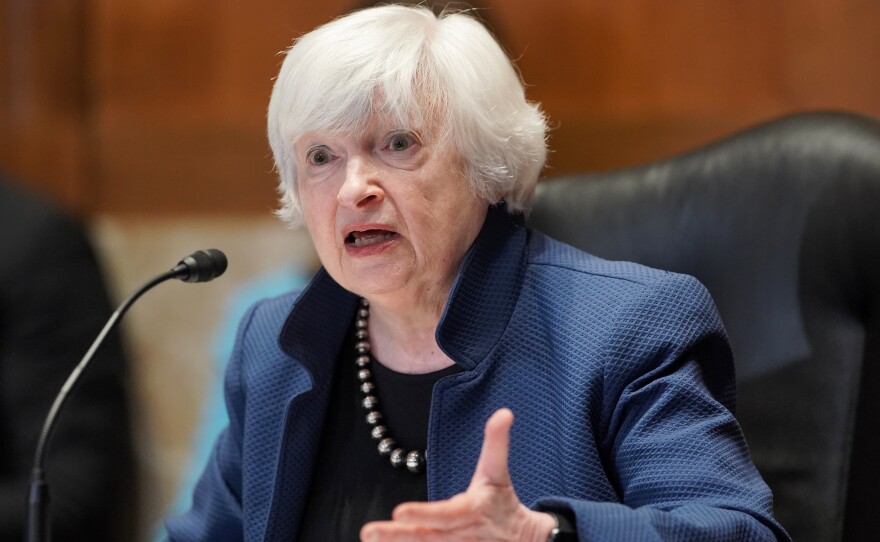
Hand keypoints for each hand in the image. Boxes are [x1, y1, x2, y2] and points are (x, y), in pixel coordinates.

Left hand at [360, 408, 556, 541]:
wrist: (520, 540)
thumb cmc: (501, 502)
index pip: (445, 514)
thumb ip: (496, 443)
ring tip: (368, 537)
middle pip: (425, 536)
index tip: (398, 511)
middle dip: (396, 536)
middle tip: (369, 532)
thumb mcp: (498, 472)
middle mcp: (459, 534)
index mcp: (471, 511)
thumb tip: (504, 412)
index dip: (423, 513)